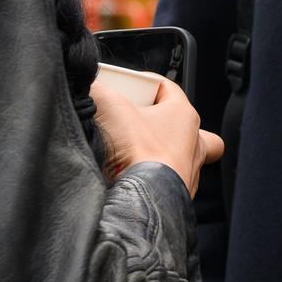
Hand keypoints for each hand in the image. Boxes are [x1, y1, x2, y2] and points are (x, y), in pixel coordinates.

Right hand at [89, 74, 222, 197]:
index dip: (146, 82)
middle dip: (171, 122)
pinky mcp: (179, 197)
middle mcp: (194, 145)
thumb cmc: (137, 151)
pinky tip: (136, 178)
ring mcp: (190, 173)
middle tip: (149, 122)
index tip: (128, 85)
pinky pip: (173, 183)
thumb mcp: (110, 107)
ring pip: (185, 157)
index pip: (168, 88)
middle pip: (189, 126)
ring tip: (137, 153)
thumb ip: (96, 89)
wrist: (144, 200)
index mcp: (184, 116)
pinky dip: (156, 179)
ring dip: (164, 154)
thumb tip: (86, 84)